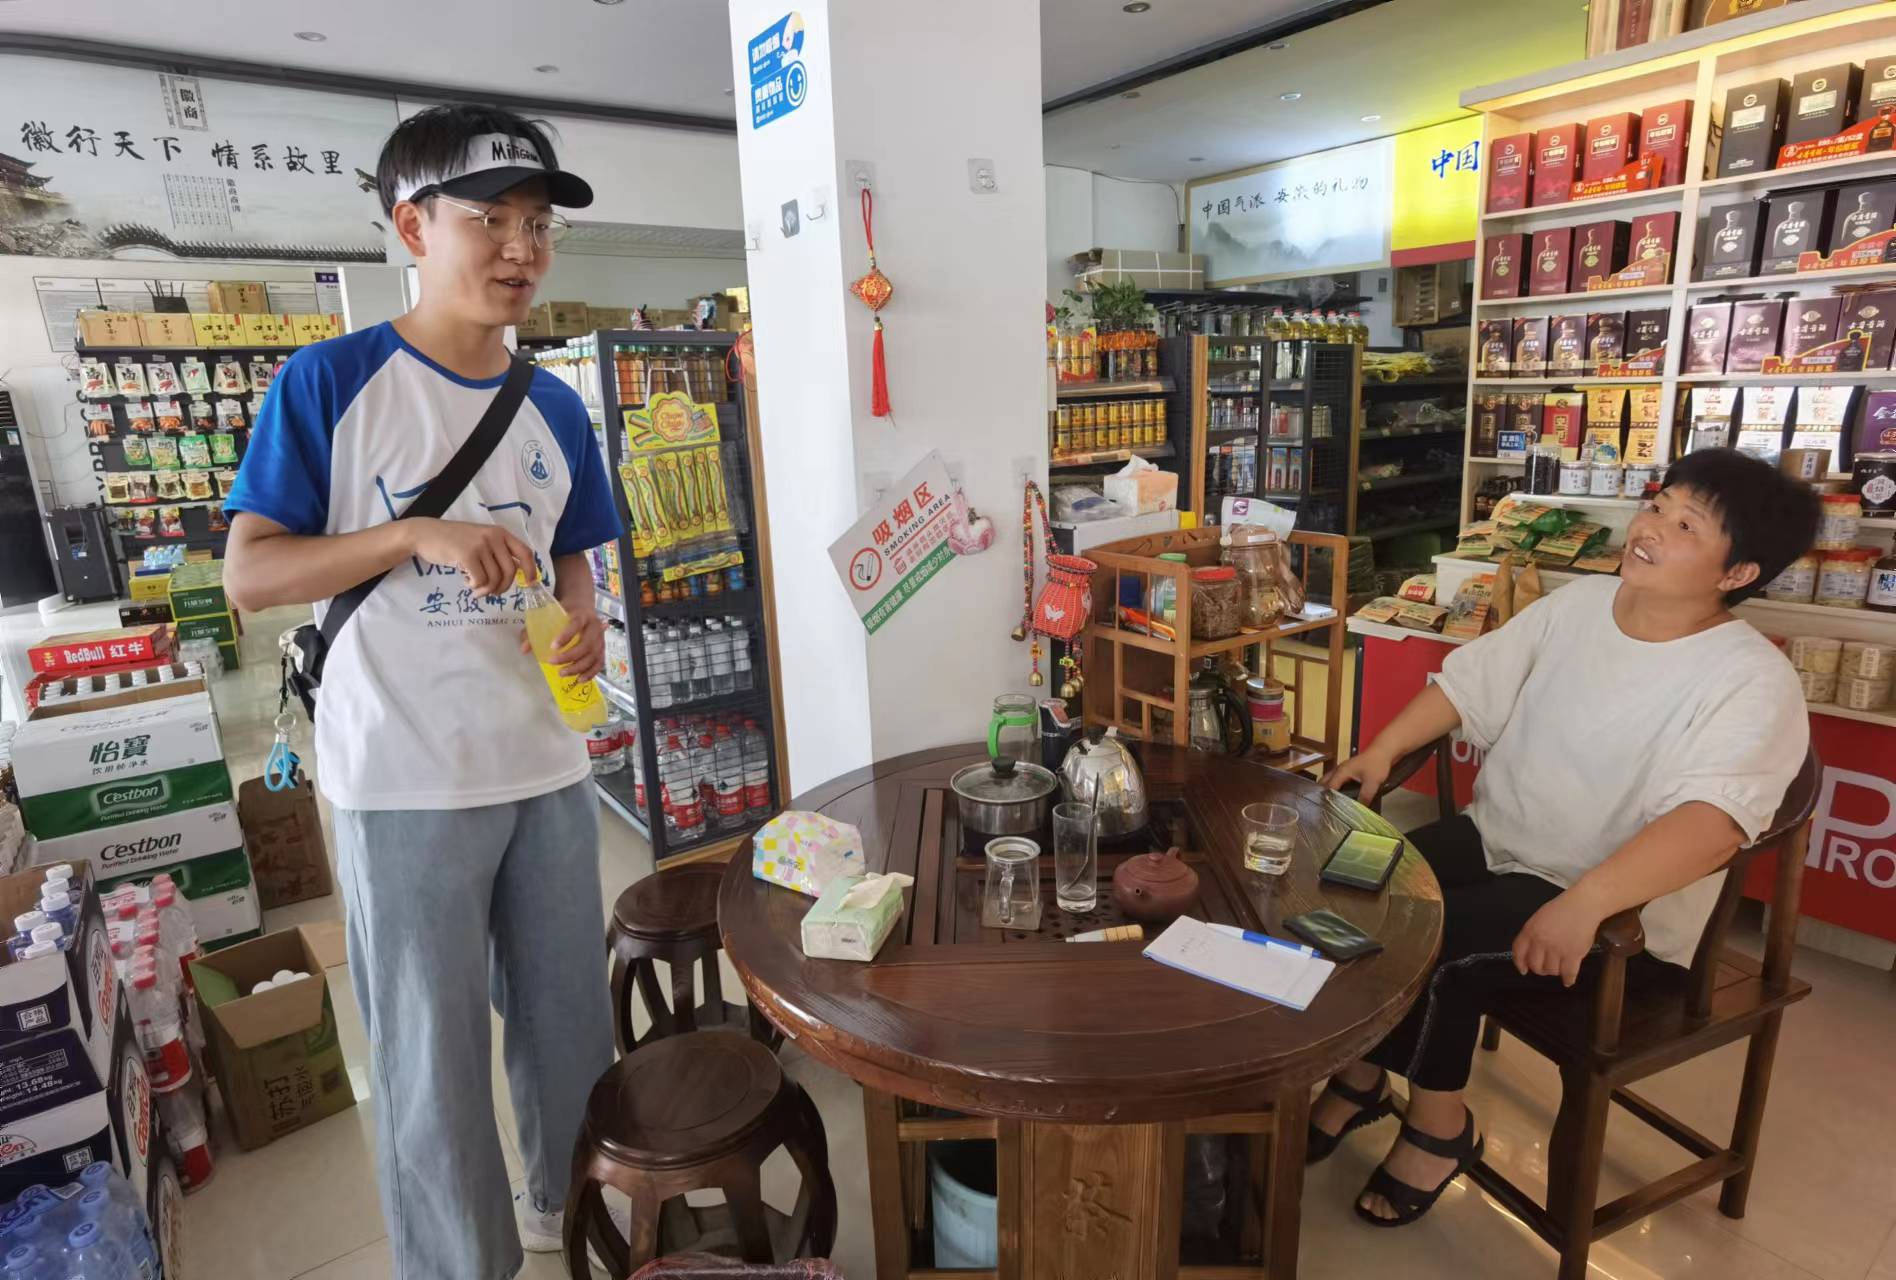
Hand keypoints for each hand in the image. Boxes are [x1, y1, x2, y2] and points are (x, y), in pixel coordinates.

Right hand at [405, 519, 533, 597]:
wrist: (425, 534)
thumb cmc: (453, 541)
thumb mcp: (480, 540)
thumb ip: (497, 552)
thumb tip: (515, 573)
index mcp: (500, 533)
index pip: (525, 552)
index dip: (531, 570)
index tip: (530, 583)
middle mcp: (493, 537)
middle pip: (510, 571)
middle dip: (503, 587)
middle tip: (491, 592)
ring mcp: (480, 545)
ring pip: (494, 579)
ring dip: (486, 590)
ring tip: (475, 588)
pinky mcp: (467, 555)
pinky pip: (480, 580)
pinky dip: (474, 587)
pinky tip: (466, 582)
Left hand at [526, 607, 604, 679]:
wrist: (583, 607)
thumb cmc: (565, 612)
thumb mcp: (550, 615)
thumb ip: (535, 630)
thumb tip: (524, 649)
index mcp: (582, 615)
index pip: (576, 625)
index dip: (566, 636)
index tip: (553, 647)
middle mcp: (594, 627)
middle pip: (586, 644)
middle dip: (569, 656)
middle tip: (552, 663)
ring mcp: (601, 639)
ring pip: (593, 656)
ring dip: (578, 667)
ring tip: (562, 673)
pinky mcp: (602, 648)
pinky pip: (599, 663)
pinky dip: (590, 673)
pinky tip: (579, 679)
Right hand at [1321, 749, 1393, 807]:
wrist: (1383, 752)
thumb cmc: (1377, 763)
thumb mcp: (1372, 782)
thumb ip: (1365, 796)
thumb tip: (1360, 809)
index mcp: (1342, 772)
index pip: (1328, 787)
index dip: (1327, 798)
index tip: (1326, 809)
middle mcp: (1339, 769)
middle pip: (1324, 782)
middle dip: (1322, 793)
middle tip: (1324, 806)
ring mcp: (1342, 769)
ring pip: (1328, 780)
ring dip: (1327, 789)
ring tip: (1329, 802)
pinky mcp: (1348, 770)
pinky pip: (1335, 779)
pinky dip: (1333, 786)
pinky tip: (1339, 794)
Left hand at [1512, 889, 1606, 985]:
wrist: (1583, 906)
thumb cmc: (1562, 909)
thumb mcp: (1539, 918)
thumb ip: (1532, 934)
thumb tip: (1529, 952)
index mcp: (1530, 931)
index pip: (1518, 952)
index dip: (1520, 963)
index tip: (1523, 969)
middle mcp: (1541, 942)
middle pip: (1535, 965)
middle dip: (1539, 969)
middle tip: (1546, 967)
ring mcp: (1557, 949)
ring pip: (1551, 971)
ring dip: (1555, 971)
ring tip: (1559, 967)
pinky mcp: (1573, 955)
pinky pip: (1568, 973)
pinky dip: (1568, 979)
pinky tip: (1567, 980)